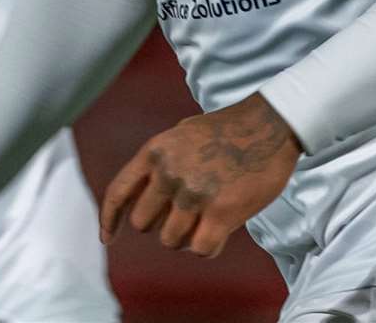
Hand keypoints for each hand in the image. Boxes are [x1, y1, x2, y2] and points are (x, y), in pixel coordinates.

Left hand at [100, 92, 300, 257]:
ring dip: (186, 237)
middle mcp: (169, 172)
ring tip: (206, 219)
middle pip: (143, 223)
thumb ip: (159, 162)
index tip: (107, 238)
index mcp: (155, 151)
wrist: (268, 126)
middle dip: (161, 224)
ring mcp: (194, 193)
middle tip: (185, 216)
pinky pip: (200, 249)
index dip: (109, 219)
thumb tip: (141, 196)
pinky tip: (219, 233)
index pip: (118, 192)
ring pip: (171, 240)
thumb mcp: (180, 136)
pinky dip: (207, 247)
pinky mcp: (222, 212)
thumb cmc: (226, 132)